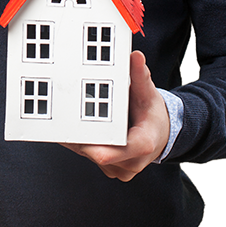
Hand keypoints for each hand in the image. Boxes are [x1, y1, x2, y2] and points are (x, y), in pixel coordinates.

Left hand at [60, 51, 169, 181]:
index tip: (73, 128)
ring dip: (80, 140)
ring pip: (89, 156)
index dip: (89, 142)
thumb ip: (140, 76)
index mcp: (142, 145)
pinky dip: (83, 144)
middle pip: (95, 152)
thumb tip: (135, 57)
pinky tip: (74, 128)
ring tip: (69, 120)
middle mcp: (131, 162)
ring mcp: (120, 169)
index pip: (111, 152)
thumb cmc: (153, 115)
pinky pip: (90, 157)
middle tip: (64, 116)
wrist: (161, 134)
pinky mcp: (111, 169)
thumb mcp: (148, 94)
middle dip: (80, 135)